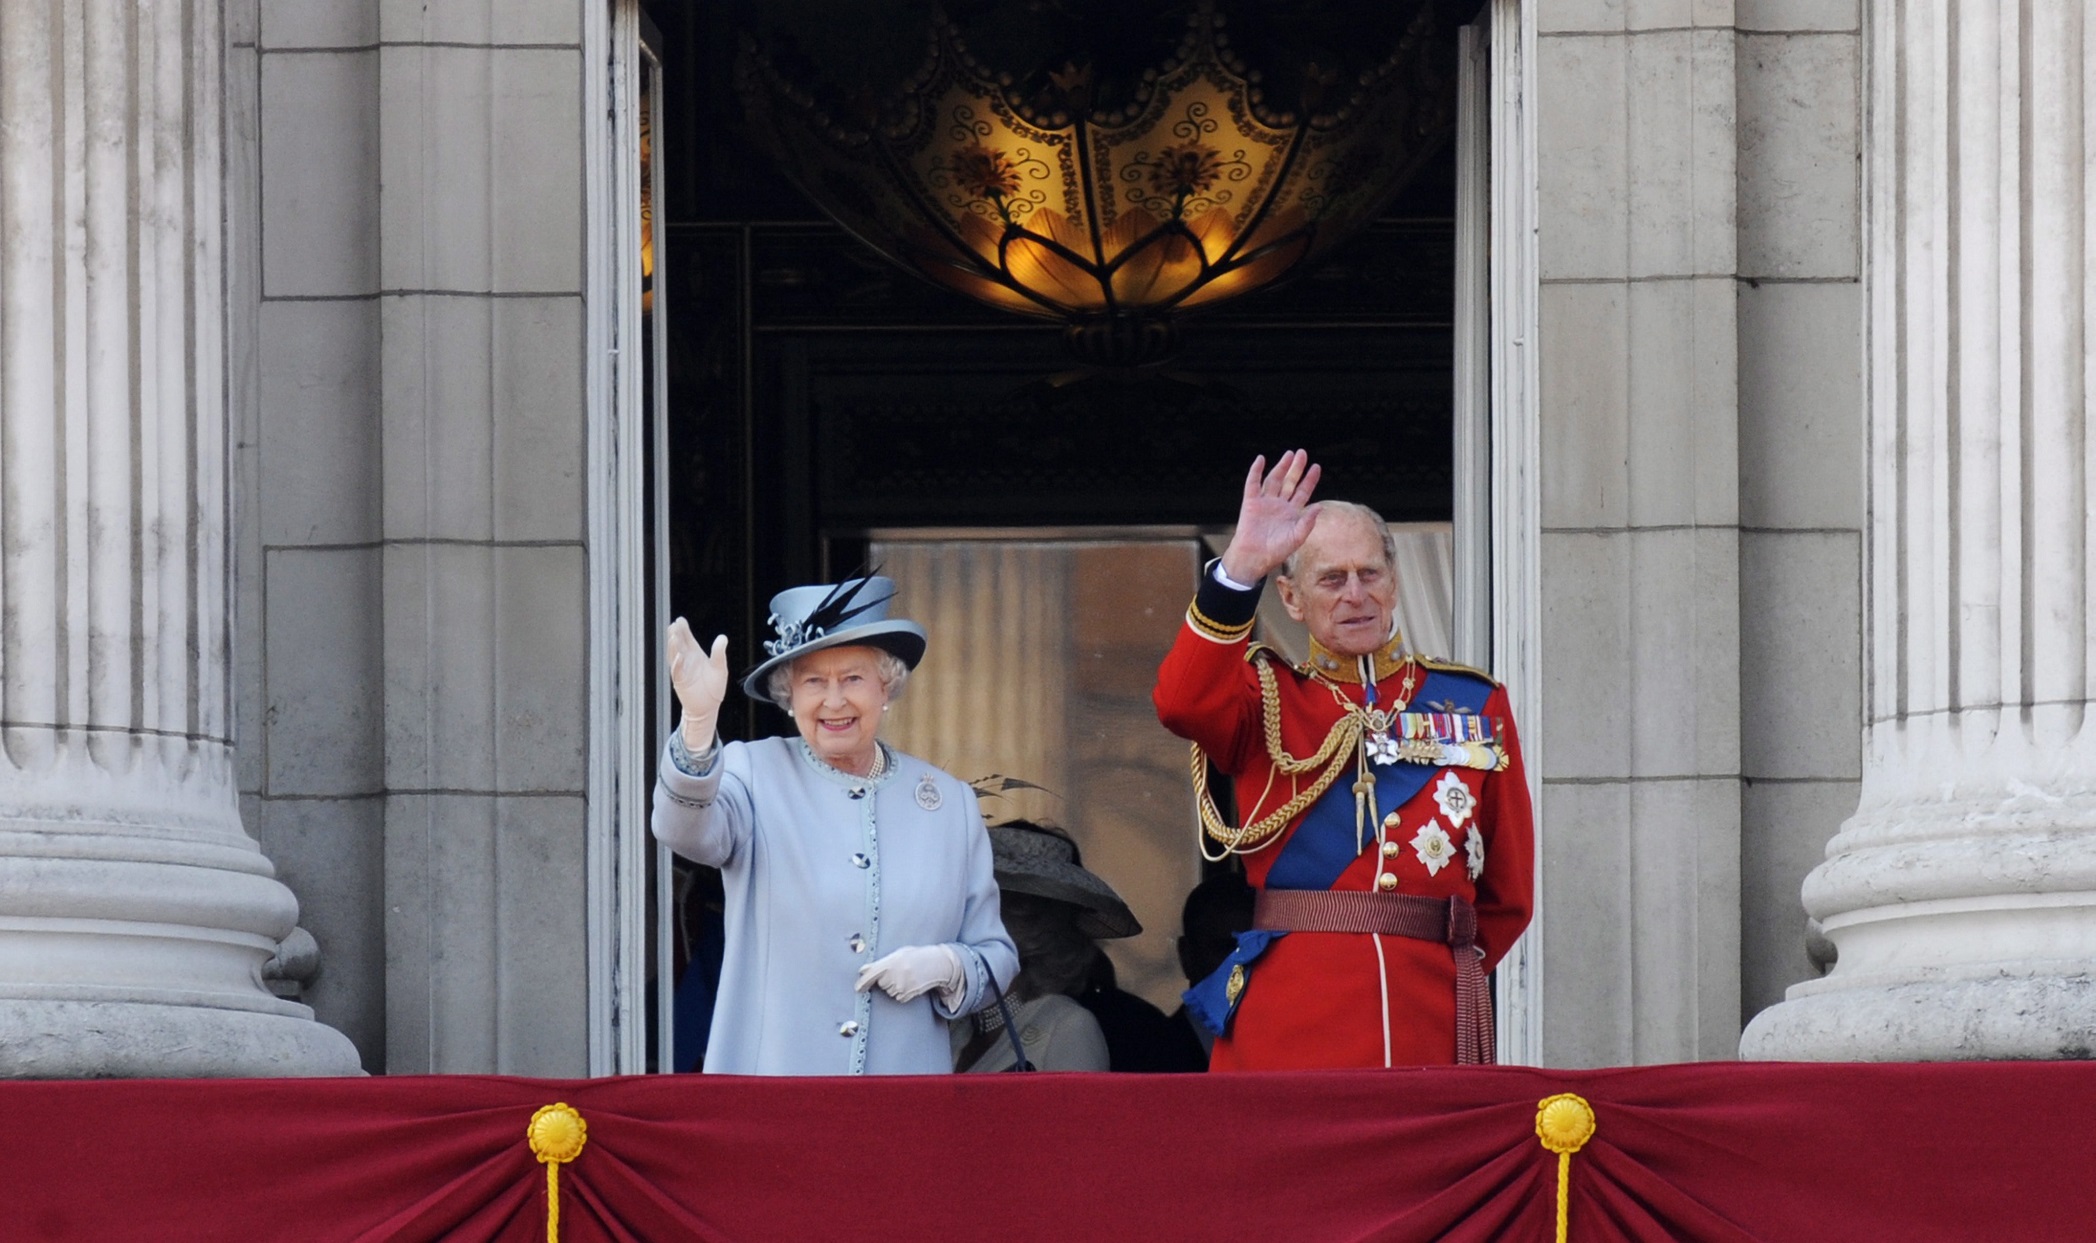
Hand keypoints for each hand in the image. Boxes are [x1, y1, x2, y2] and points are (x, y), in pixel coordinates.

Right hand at [666, 618, 728, 750]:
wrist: (708, 706)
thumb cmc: (713, 687)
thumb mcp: (720, 668)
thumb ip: (719, 653)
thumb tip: (722, 637)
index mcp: (695, 655)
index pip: (687, 639)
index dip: (683, 630)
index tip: (680, 620)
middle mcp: (687, 661)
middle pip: (679, 645)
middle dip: (676, 635)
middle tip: (674, 625)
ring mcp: (682, 671)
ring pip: (675, 656)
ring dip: (674, 647)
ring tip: (674, 636)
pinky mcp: (680, 682)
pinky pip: (677, 672)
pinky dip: (677, 664)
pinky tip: (679, 656)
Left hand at [854, 944, 963, 1004]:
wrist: (936, 963)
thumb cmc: (916, 956)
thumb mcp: (898, 954)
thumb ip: (880, 963)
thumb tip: (863, 970)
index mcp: (890, 963)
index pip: (871, 975)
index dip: (863, 982)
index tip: (858, 988)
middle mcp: (894, 975)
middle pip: (881, 983)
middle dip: (885, 979)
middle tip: (898, 971)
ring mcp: (900, 986)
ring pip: (889, 991)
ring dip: (894, 986)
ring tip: (906, 976)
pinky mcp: (906, 995)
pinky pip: (898, 997)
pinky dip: (901, 992)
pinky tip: (910, 983)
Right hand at [1219, 450, 1322, 583]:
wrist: (1254, 557)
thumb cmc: (1276, 551)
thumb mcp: (1297, 538)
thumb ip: (1308, 522)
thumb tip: (1320, 506)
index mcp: (1292, 513)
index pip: (1303, 492)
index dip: (1310, 480)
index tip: (1316, 467)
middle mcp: (1279, 505)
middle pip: (1290, 482)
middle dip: (1296, 468)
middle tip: (1302, 453)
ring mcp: (1265, 502)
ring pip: (1274, 480)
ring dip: (1281, 467)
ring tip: (1288, 454)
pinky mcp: (1251, 502)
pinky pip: (1253, 484)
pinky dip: (1256, 471)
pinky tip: (1260, 460)